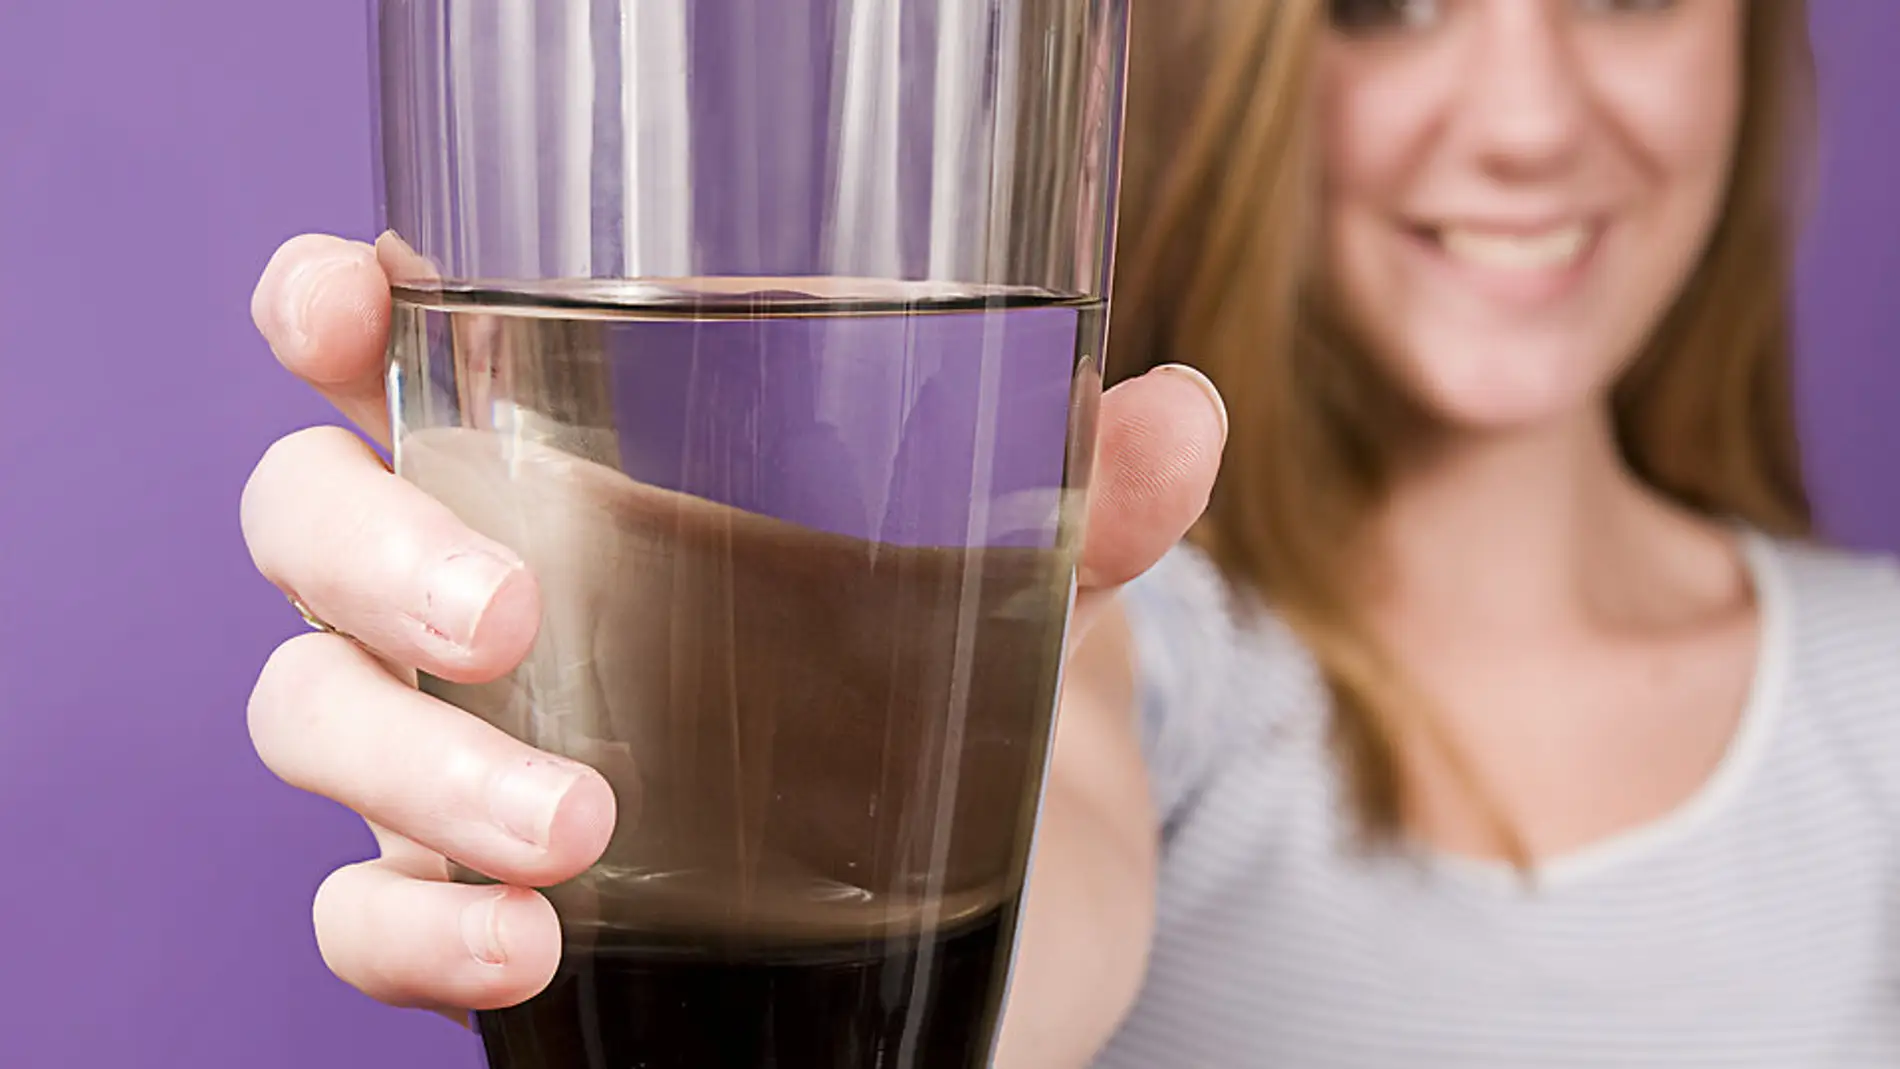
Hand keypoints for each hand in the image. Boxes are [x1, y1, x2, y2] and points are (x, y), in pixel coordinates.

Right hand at [240, 233, 1227, 1017]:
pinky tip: (526, 944)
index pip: (399, 364)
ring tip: (578, 824)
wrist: (991, 894)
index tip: (340, 306)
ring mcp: (469, 754)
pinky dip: (415, 931)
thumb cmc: (941, 683)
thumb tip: (1179, 417)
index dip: (330, 322)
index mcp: (579, 473)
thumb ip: (1083, 499)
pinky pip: (365, 914)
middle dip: (368, 551)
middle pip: (310, 529)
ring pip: (312, 720)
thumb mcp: (1013, 577)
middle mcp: (487, 598)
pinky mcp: (492, 902)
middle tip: (507, 612)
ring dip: (415, 768)